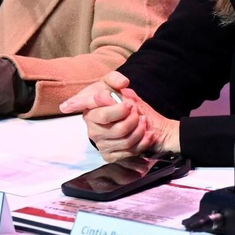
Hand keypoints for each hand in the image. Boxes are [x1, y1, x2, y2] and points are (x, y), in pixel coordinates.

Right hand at [60, 71, 180, 161]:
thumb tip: (122, 83)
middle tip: (137, 111)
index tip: (130, 105)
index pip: (103, 114)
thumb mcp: (113, 83)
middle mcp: (91, 130)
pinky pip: (129, 152)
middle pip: (118, 129)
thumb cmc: (115, 97)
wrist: (124, 116)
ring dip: (140, 130)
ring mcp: (100, 144)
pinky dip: (142, 142)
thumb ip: (115, 79)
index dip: (118, 111)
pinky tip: (146, 134)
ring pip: (126, 141)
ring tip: (142, 120)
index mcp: (89, 112)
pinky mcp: (109, 156)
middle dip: (133, 119)